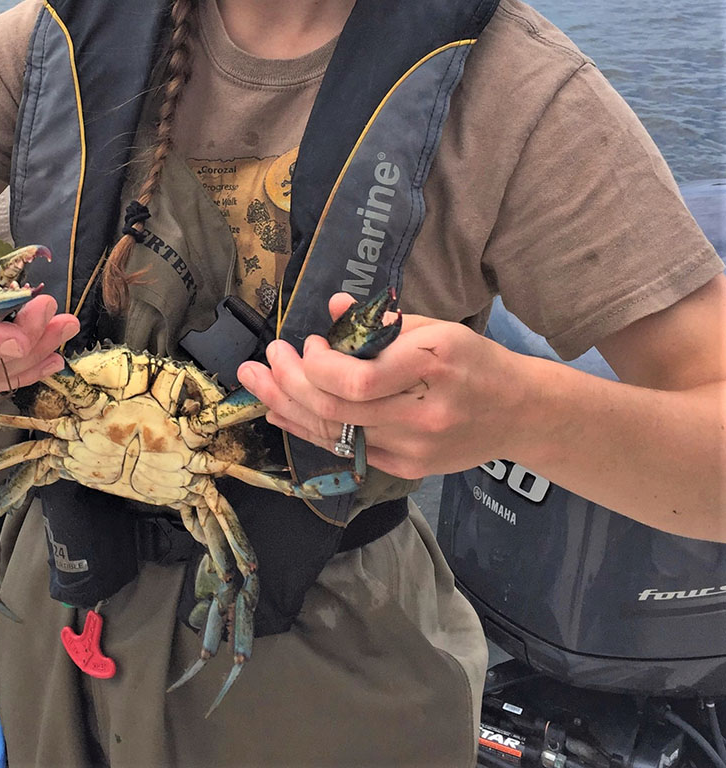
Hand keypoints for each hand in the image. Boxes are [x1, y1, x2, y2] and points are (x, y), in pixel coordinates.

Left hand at [236, 294, 519, 478]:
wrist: (519, 411)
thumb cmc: (473, 360)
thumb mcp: (435, 327)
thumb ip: (381, 322)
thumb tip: (334, 305)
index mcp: (431, 367)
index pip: (356, 381)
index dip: (318, 365)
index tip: (307, 343)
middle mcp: (421, 413)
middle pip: (337, 409)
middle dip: (289, 384)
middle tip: (262, 363)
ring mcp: (415, 448)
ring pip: (337, 433)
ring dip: (289, 408)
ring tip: (257, 387)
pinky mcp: (409, 469)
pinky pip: (350, 450)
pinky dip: (312, 430)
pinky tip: (285, 414)